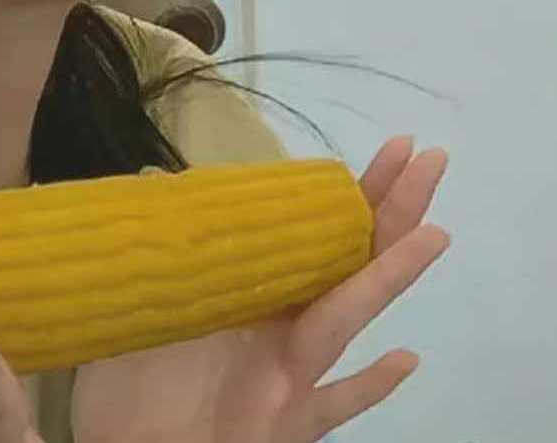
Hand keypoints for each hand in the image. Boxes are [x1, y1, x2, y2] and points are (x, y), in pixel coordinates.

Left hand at [69, 137, 450, 442]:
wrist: (126, 442)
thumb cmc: (135, 372)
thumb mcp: (148, 292)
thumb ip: (162, 242)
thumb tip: (152, 173)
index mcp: (259, 290)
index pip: (318, 230)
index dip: (359, 191)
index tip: (396, 145)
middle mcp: (284, 328)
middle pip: (348, 259)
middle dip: (392, 211)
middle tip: (431, 159)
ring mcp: (288, 377)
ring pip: (346, 320)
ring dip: (390, 276)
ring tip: (433, 235)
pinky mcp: (281, 427)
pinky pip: (334, 407)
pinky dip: (370, 386)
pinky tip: (406, 359)